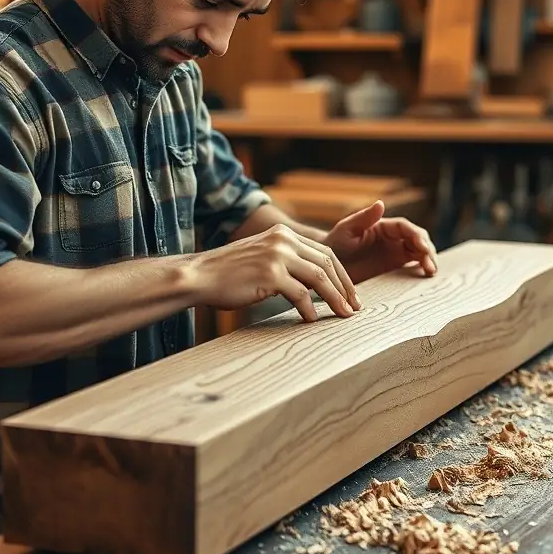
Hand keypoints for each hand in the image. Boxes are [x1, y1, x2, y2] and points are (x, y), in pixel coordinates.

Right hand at [190, 224, 361, 322]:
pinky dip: (310, 309)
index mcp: (283, 233)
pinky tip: (311, 320)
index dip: (340, 274)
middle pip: (327, 263)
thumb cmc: (228, 273)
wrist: (199, 275)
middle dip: (344, 287)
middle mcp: (282, 240)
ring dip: (335, 298)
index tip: (349, 293)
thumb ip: (286, 261)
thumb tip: (313, 283)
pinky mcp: (270, 274)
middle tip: (353, 307)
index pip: (323, 252)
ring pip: (319, 278)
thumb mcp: (261, 257)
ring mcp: (277, 255)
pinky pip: (300, 294)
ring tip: (343, 315)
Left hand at [324, 201, 437, 284]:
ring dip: (428, 260)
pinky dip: (422, 269)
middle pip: (418, 239)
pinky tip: (426, 276)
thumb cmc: (335, 245)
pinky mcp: (395, 266)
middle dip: (427, 250)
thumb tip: (381, 203)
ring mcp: (395, 251)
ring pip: (419, 252)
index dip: (417, 236)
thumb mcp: (346, 230)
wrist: (327, 266)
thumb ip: (364, 218)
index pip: (406, 227)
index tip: (422, 247)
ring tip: (430, 272)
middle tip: (429, 264)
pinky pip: (413, 266)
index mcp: (383, 225)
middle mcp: (392, 237)